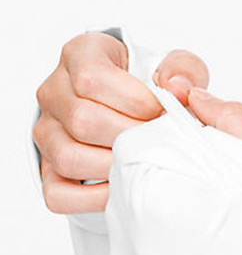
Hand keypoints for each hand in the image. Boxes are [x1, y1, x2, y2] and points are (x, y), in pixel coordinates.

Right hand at [34, 34, 208, 213]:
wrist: (132, 112)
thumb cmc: (151, 88)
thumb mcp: (174, 69)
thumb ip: (183, 69)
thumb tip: (176, 89)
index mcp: (79, 55)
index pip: (92, 77)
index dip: (134, 100)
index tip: (161, 111)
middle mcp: (53, 92)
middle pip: (82, 120)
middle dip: (131, 136)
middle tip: (158, 142)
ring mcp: (46, 133)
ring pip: (68, 157)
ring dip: (115, 166)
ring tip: (144, 162)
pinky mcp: (48, 170)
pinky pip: (59, 194)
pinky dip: (95, 199)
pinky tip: (125, 187)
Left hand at [105, 86, 241, 254]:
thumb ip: (223, 115)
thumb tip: (193, 96)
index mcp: (153, 188)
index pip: (135, 141)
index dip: (171, 139)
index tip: (205, 151)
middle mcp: (132, 232)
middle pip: (131, 179)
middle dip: (165, 172)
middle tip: (215, 183)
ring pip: (135, 214)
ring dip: (164, 206)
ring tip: (216, 214)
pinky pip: (144, 251)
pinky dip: (167, 240)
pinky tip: (210, 243)